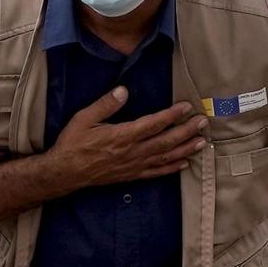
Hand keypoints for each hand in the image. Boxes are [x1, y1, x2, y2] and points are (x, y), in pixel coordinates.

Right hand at [46, 87, 206, 191]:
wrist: (65, 172)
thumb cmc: (73, 143)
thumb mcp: (83, 118)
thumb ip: (105, 105)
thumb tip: (123, 91)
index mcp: (122, 136)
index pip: (153, 124)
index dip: (172, 115)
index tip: (187, 107)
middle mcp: (132, 152)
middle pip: (165, 141)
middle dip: (186, 131)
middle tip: (203, 123)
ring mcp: (133, 165)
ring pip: (165, 157)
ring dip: (185, 149)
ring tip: (201, 142)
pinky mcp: (131, 175)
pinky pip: (155, 173)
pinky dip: (171, 168)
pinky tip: (184, 164)